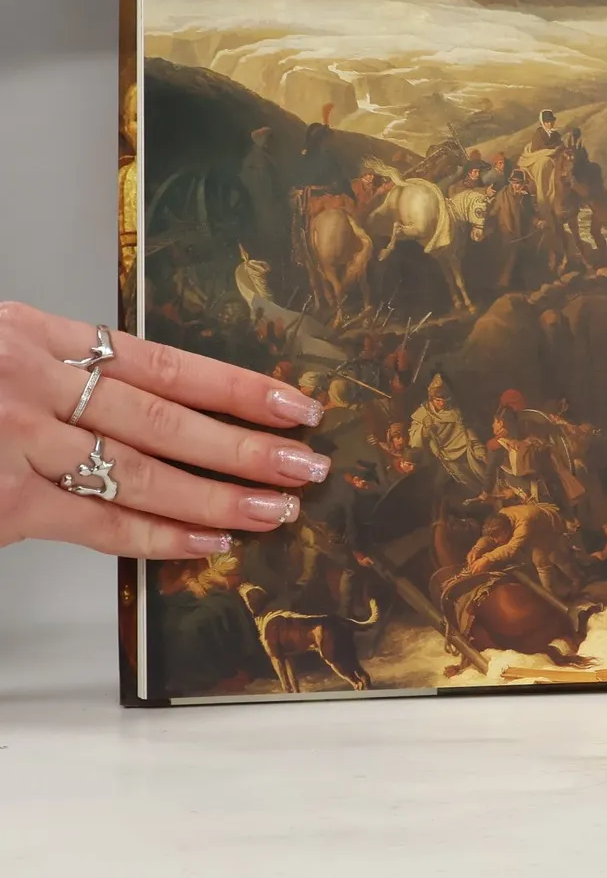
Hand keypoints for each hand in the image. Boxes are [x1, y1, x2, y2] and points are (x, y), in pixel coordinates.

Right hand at [0, 303, 327, 560]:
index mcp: (38, 336)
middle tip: (306, 465)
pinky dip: (160, 536)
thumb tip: (150, 405)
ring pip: (144, 474)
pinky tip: (208, 541)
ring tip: (275, 509)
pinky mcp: (6, 502)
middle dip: (246, 448)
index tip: (295, 405)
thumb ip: (63, 373)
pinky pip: (100, 524)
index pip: (164, 365)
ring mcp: (18, 442)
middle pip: (166, 420)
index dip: (238, 389)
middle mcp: (34, 383)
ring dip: (218, 497)